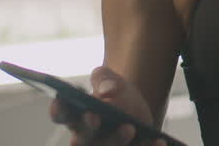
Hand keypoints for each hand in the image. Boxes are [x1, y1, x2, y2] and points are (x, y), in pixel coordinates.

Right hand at [48, 66, 164, 145]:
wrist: (135, 105)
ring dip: (116, 140)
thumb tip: (107, 91)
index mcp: (76, 115)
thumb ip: (105, 79)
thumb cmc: (115, 92)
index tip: (61, 99)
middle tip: (95, 118)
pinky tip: (159, 141)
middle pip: (82, 137)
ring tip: (129, 127)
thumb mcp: (110, 79)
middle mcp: (86, 137)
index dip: (58, 109)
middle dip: (87, 128)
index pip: (62, 114)